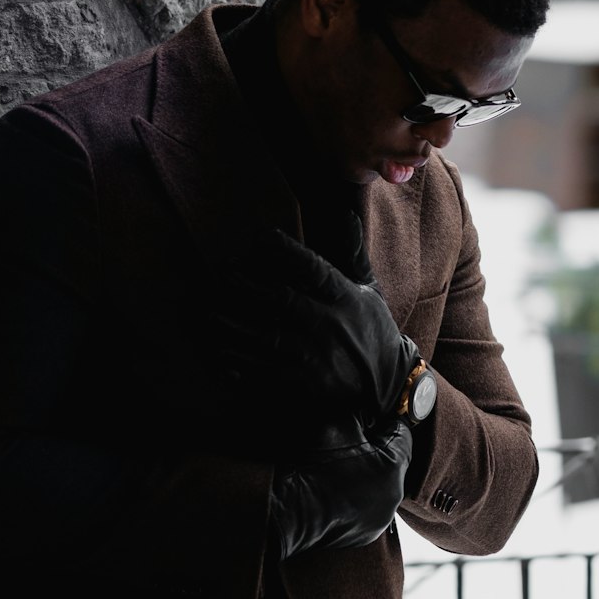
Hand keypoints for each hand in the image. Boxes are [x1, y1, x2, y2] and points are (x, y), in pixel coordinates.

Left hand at [216, 222, 419, 432]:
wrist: (388, 385)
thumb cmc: (372, 330)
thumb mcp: (369, 290)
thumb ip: (352, 253)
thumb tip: (345, 214)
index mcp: (345, 297)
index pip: (314, 268)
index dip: (286, 251)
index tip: (261, 236)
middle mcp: (330, 324)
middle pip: (281, 300)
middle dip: (246, 285)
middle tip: (221, 272)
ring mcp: (316, 355)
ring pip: (266, 335)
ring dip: (234, 322)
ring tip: (209, 310)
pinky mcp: (304, 382)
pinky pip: (265, 368)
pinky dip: (240, 359)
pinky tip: (219, 349)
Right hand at [268, 414, 412, 559]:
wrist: (288, 508)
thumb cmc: (313, 463)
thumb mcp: (340, 422)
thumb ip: (366, 412)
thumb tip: (375, 409)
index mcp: (393, 464)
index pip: (402, 432)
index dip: (386, 421)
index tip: (371, 418)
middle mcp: (394, 494)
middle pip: (394, 461)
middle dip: (378, 449)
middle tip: (352, 442)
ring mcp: (381, 517)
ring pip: (382, 486)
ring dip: (369, 475)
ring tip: (342, 469)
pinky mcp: (366, 533)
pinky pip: (368, 507)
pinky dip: (358, 497)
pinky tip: (337, 491)